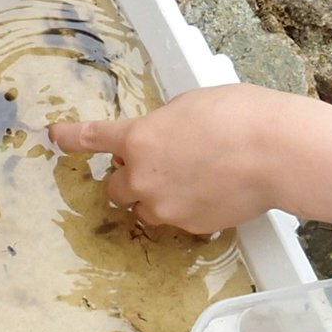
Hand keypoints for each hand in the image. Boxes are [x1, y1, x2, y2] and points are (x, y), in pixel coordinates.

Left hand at [49, 85, 321, 236]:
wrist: (275, 152)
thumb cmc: (240, 116)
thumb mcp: (190, 104)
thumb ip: (165, 124)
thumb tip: (165, 137)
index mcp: (139, 137)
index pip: (92, 137)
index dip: (70, 137)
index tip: (55, 136)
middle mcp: (142, 176)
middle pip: (116, 187)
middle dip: (131, 176)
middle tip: (162, 163)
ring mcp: (165, 206)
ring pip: (145, 208)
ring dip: (157, 196)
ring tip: (195, 178)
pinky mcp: (190, 226)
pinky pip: (178, 220)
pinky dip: (188, 208)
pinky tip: (215, 190)